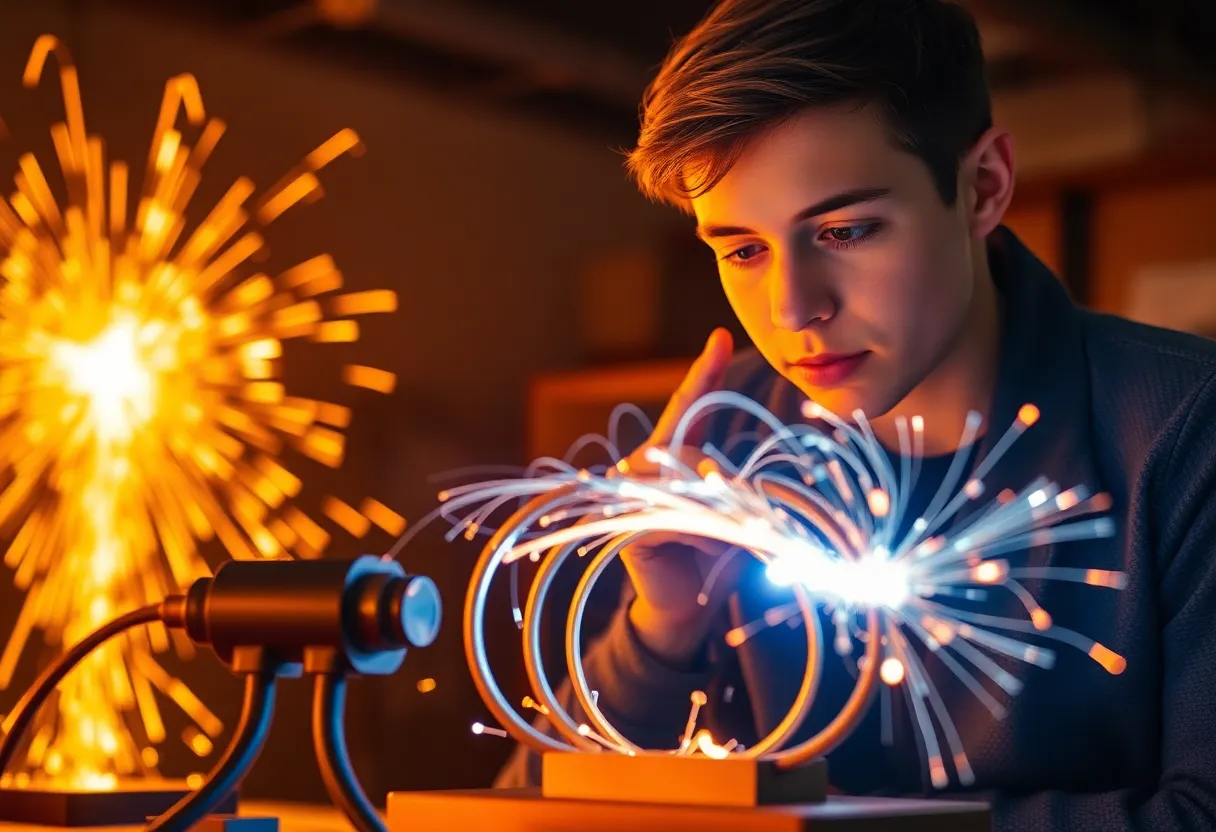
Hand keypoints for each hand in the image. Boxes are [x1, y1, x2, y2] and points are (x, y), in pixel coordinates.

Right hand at [618, 328, 744, 666]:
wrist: (690, 608)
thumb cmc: (717, 557)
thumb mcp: (737, 514)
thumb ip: (739, 489)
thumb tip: (745, 481)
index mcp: (675, 455)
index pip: (690, 405)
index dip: (705, 372)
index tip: (721, 337)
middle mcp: (645, 466)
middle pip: (685, 447)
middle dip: (715, 476)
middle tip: (739, 506)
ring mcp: (630, 493)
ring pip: (677, 478)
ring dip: (709, 507)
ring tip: (721, 532)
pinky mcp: (626, 523)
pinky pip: (668, 512)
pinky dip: (694, 529)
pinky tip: (702, 546)